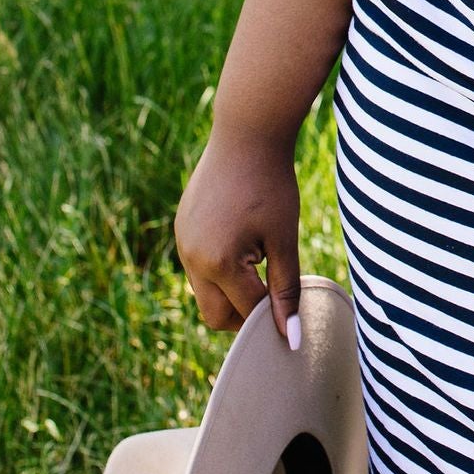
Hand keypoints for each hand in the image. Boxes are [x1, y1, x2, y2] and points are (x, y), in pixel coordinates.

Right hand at [175, 127, 302, 346]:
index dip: (271, 318)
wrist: (246, 134)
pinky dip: (219, 270)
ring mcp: (182, 243)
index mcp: (219, 263)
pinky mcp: (181, 230)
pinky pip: (197, 267)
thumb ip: (286, 291)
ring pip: (205, 292)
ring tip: (261, 262)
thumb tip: (292, 339)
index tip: (292, 313)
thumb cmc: (272, 185)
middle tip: (274, 296)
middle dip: (244, 315)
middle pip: (215, 315)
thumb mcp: (284, 239)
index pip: (246, 313)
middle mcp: (192, 258)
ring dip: (231, 291)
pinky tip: (243, 244)